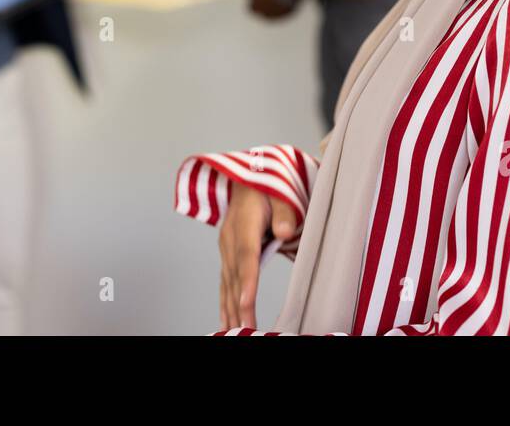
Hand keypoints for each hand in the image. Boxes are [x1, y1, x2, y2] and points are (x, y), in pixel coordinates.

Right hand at [218, 182, 298, 329]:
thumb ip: (284, 211)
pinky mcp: (227, 254)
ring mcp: (226, 247)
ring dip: (230, 308)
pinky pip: (225, 282)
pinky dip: (225, 302)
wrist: (247, 177)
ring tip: (233, 332)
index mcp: (244, 222)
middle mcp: (230, 238)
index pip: (246, 255)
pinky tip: (226, 321)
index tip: (248, 303)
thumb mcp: (280, 190)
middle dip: (239, 305)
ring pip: (227, 283)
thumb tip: (284, 232)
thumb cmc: (267, 185)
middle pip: (235, 275)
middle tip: (245, 331)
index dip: (247, 280)